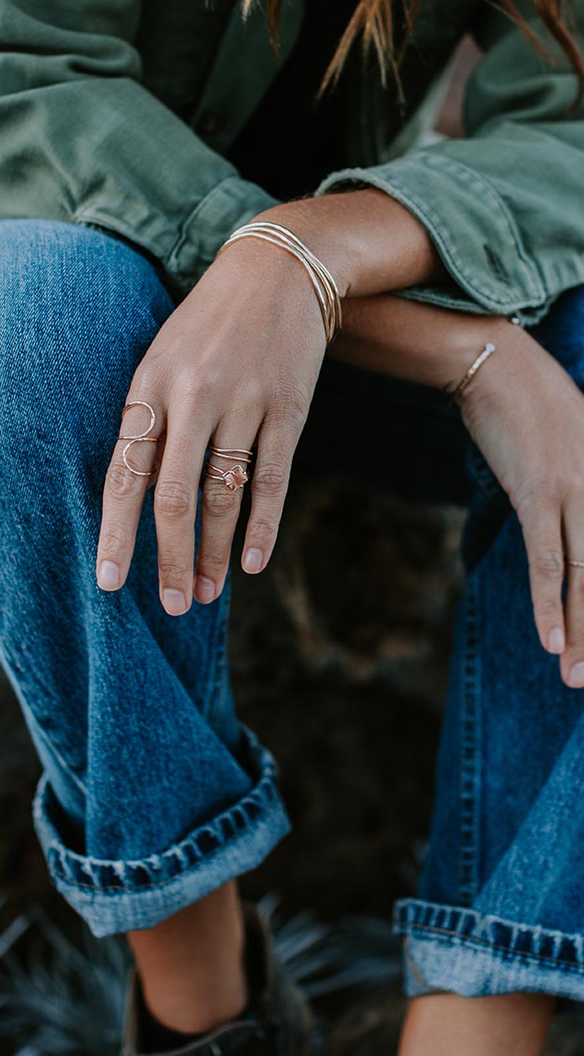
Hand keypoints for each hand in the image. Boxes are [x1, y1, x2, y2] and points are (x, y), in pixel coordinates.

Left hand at [95, 223, 327, 614]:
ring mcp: (243, 403)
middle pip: (175, 498)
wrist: (276, 268)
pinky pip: (272, 480)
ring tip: (206, 594)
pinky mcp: (288, 408)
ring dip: (214, 553)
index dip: (116, 534)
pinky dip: (261, 526)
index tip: (110, 583)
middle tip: (172, 606)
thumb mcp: (161, 359)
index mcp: (149, 387)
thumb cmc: (208, 324)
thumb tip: (136, 498)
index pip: (125, 475)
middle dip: (171, 559)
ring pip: (223, 497)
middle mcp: (192, 397)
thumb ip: (148, 422)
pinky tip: (251, 563)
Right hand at [458, 325, 583, 686]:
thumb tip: (569, 516)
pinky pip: (545, 558)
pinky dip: (548, 602)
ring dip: (582, 630)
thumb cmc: (529, 399)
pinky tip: (549, 639)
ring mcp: (576, 489)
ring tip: (576, 676)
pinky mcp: (538, 492)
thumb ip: (580, 482)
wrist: (496, 363)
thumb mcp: (572, 441)